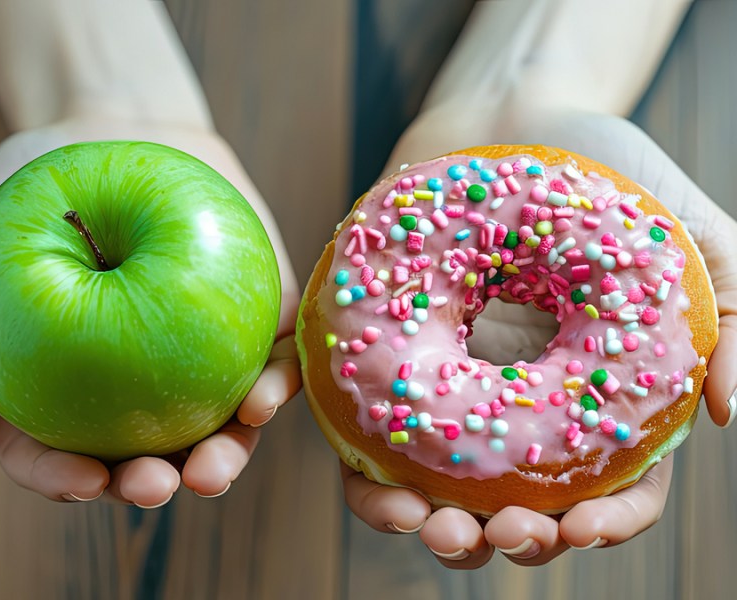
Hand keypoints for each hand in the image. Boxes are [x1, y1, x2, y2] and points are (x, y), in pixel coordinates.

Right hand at [0, 116, 300, 505]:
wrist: (107, 125)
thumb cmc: (22, 191)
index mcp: (63, 385)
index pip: (58, 449)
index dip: (69, 477)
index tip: (88, 481)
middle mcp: (135, 381)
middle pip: (144, 451)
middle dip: (154, 481)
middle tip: (160, 485)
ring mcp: (200, 354)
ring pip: (216, 421)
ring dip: (224, 453)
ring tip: (218, 464)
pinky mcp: (254, 319)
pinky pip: (272, 360)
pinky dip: (273, 385)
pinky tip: (264, 398)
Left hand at [341, 108, 735, 566]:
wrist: (507, 117)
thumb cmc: (604, 171)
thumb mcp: (687, 233)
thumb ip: (730, 312)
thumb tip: (731, 411)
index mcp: (596, 400)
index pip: (612, 489)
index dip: (603, 523)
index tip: (578, 527)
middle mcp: (523, 408)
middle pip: (519, 505)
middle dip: (505, 538)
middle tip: (483, 536)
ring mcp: (455, 390)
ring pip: (440, 489)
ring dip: (429, 524)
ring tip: (418, 522)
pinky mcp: (392, 363)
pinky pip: (370, 436)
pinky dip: (366, 475)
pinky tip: (369, 482)